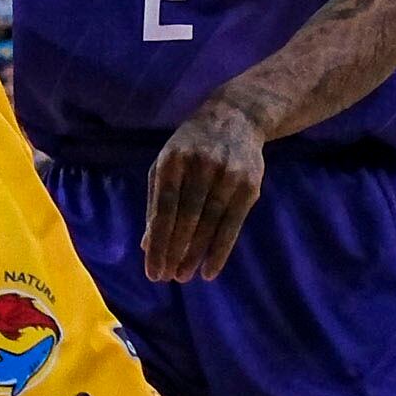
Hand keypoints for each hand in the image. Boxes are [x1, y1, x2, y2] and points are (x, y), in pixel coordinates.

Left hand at [142, 95, 265, 282]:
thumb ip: (155, 201)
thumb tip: (145, 244)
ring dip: (195, 254)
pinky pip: (233, 225)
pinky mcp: (249, 185)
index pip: (163, 208)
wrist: (236, 116)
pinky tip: (210, 270)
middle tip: (167, 278)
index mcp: (173, 160)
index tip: (152, 271)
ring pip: (209, 223)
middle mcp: (200, 166)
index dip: (157, 242)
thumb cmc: (192, 146)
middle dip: (174, 251)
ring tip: (184, 276)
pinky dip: (220, 251)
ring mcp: (227, 174)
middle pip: (185, 218)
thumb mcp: (167, 163)